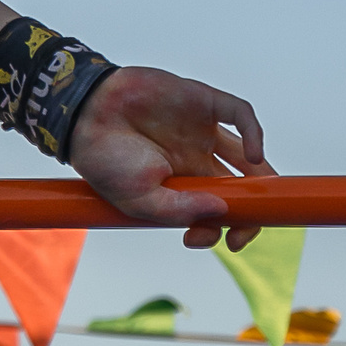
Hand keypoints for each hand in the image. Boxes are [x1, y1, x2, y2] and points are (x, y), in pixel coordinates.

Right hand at [63, 65, 272, 240]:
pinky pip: (240, 114)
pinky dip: (254, 133)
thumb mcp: (138, 201)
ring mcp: (201, 130)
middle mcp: (195, 158)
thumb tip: (223, 210)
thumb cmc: (104, 160)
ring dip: (263, 175)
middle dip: (253, 210)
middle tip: (247, 228)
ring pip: (248, 153)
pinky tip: (253, 155)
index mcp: (180, 184)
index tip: (229, 243)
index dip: (232, 227)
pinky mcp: (203, 101)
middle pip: (241, 186)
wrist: (82, 112)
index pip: (219, 209)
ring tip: (263, 193)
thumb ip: (180, 210)